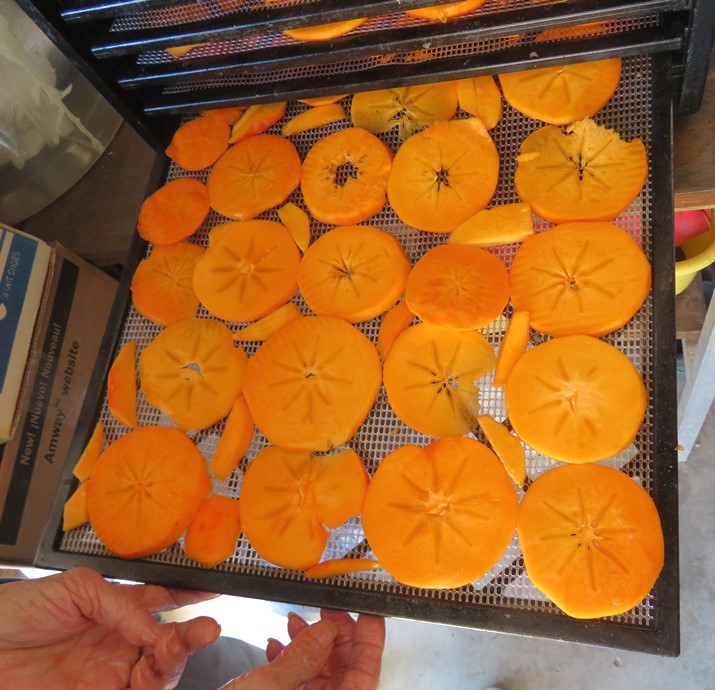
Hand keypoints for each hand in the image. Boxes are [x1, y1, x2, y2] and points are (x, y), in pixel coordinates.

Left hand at [0, 567, 219, 689]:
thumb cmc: (18, 610)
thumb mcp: (74, 588)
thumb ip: (119, 603)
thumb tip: (153, 626)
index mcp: (118, 610)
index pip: (164, 602)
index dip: (190, 598)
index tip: (214, 593)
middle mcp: (119, 644)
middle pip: (167, 645)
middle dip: (190, 638)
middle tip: (203, 630)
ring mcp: (106, 677)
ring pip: (155, 677)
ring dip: (171, 666)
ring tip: (167, 653)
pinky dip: (146, 689)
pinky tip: (146, 681)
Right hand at [223, 609, 384, 689]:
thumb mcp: (269, 688)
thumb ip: (302, 658)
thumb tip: (325, 631)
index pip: (365, 673)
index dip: (369, 640)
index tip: (368, 613)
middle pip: (343, 671)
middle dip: (334, 636)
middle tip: (328, 610)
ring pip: (319, 676)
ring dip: (309, 644)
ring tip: (296, 622)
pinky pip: (298, 685)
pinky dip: (289, 661)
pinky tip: (275, 645)